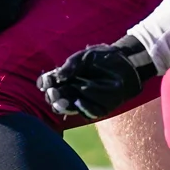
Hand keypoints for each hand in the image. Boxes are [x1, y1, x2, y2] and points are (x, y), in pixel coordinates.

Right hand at [38, 41, 152, 118]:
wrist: (124, 63)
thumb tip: (58, 77)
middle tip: (54, 93)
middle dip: (53, 98)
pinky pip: (88, 112)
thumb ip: (71, 66)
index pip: (48, 83)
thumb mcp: (84, 57)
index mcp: (63, 79)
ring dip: (64, 106)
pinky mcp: (98, 108)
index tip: (46, 82)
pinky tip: (78, 101)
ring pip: (68, 108)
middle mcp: (70, 91)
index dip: (45, 83)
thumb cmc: (101, 58)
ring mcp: (84, 101)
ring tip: (63, 101)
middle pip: (55, 100)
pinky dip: (83, 107)